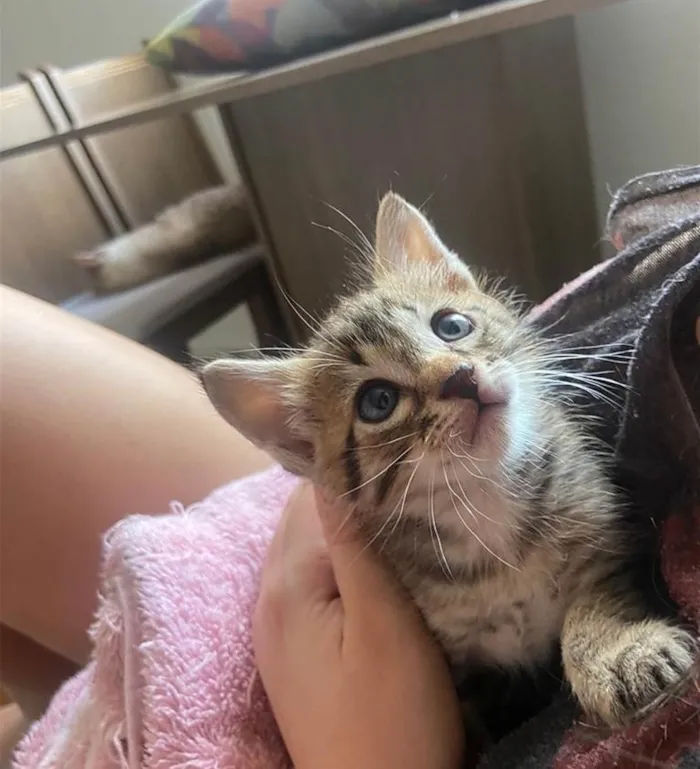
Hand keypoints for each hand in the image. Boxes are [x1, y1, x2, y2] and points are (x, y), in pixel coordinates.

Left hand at [253, 482, 466, 768]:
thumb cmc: (393, 717)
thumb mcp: (383, 626)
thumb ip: (354, 547)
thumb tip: (335, 471)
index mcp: (285, 583)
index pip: (308, 495)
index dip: (350, 471)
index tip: (395, 460)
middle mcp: (266, 595)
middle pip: (300, 517)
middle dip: (346, 497)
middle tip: (400, 488)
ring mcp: (273, 623)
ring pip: (304, 546)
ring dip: (341, 528)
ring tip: (390, 521)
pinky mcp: (289, 645)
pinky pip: (305, 577)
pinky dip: (334, 560)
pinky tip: (367, 567)